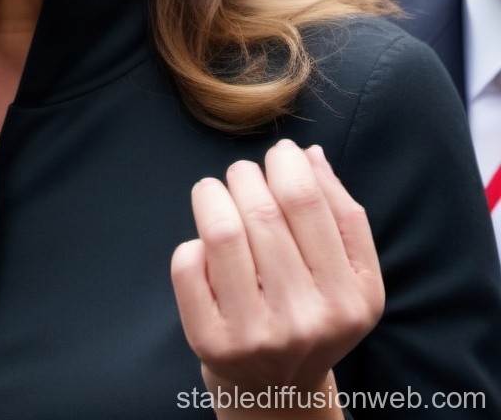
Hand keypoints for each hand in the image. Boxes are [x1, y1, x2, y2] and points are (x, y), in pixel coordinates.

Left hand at [170, 140, 383, 414]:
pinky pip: (189, 264)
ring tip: (215, 194)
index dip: (284, 162)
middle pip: (260, 210)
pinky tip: (205, 249)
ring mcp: (257, 334)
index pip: (306, 201)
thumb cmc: (310, 310)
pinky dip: (192, 243)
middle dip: (245, 175)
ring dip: (212, 194)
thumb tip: (310, 155)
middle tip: (243, 177)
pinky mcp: (211, 343)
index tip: (278, 155)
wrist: (277, 387)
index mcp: (352, 295)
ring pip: (221, 231)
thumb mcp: (349, 273)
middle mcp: (308, 318)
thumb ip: (340, 213)